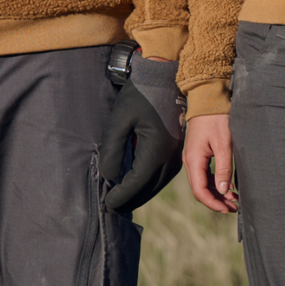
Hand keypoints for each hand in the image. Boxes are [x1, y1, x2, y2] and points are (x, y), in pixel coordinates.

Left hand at [99, 55, 183, 212]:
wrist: (164, 77)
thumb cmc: (139, 96)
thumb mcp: (119, 121)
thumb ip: (112, 150)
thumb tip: (109, 177)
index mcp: (156, 151)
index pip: (136, 183)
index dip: (120, 196)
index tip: (107, 203)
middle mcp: (170, 157)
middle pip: (149, 189)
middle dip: (130, 200)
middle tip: (112, 207)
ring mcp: (177, 155)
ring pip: (158, 184)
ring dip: (140, 194)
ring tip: (122, 200)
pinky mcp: (177, 151)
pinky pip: (164, 175)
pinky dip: (149, 184)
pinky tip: (138, 184)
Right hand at [183, 113, 236, 213]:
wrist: (208, 101)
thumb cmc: (217, 119)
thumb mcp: (224, 144)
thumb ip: (224, 168)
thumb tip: (223, 189)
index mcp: (194, 160)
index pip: (199, 190)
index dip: (213, 203)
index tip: (227, 209)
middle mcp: (190, 161)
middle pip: (200, 189)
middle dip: (216, 201)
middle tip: (234, 208)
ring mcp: (193, 158)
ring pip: (202, 183)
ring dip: (216, 193)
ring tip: (234, 200)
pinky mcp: (198, 155)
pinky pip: (204, 175)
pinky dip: (215, 183)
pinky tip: (227, 187)